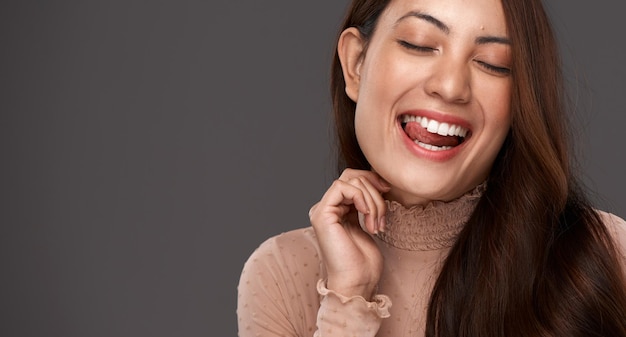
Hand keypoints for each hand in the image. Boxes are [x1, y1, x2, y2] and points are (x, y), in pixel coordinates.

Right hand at [308, 169, 390, 298]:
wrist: (357, 281)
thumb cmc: (364, 261)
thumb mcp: (369, 222)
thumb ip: (367, 203)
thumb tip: (380, 181)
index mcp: (336, 210)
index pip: (352, 180)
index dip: (372, 180)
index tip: (388, 191)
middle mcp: (326, 208)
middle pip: (351, 176)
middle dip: (374, 190)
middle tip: (383, 213)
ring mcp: (322, 211)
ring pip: (350, 181)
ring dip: (372, 200)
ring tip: (377, 223)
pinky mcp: (322, 214)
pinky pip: (342, 188)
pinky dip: (361, 198)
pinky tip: (367, 217)